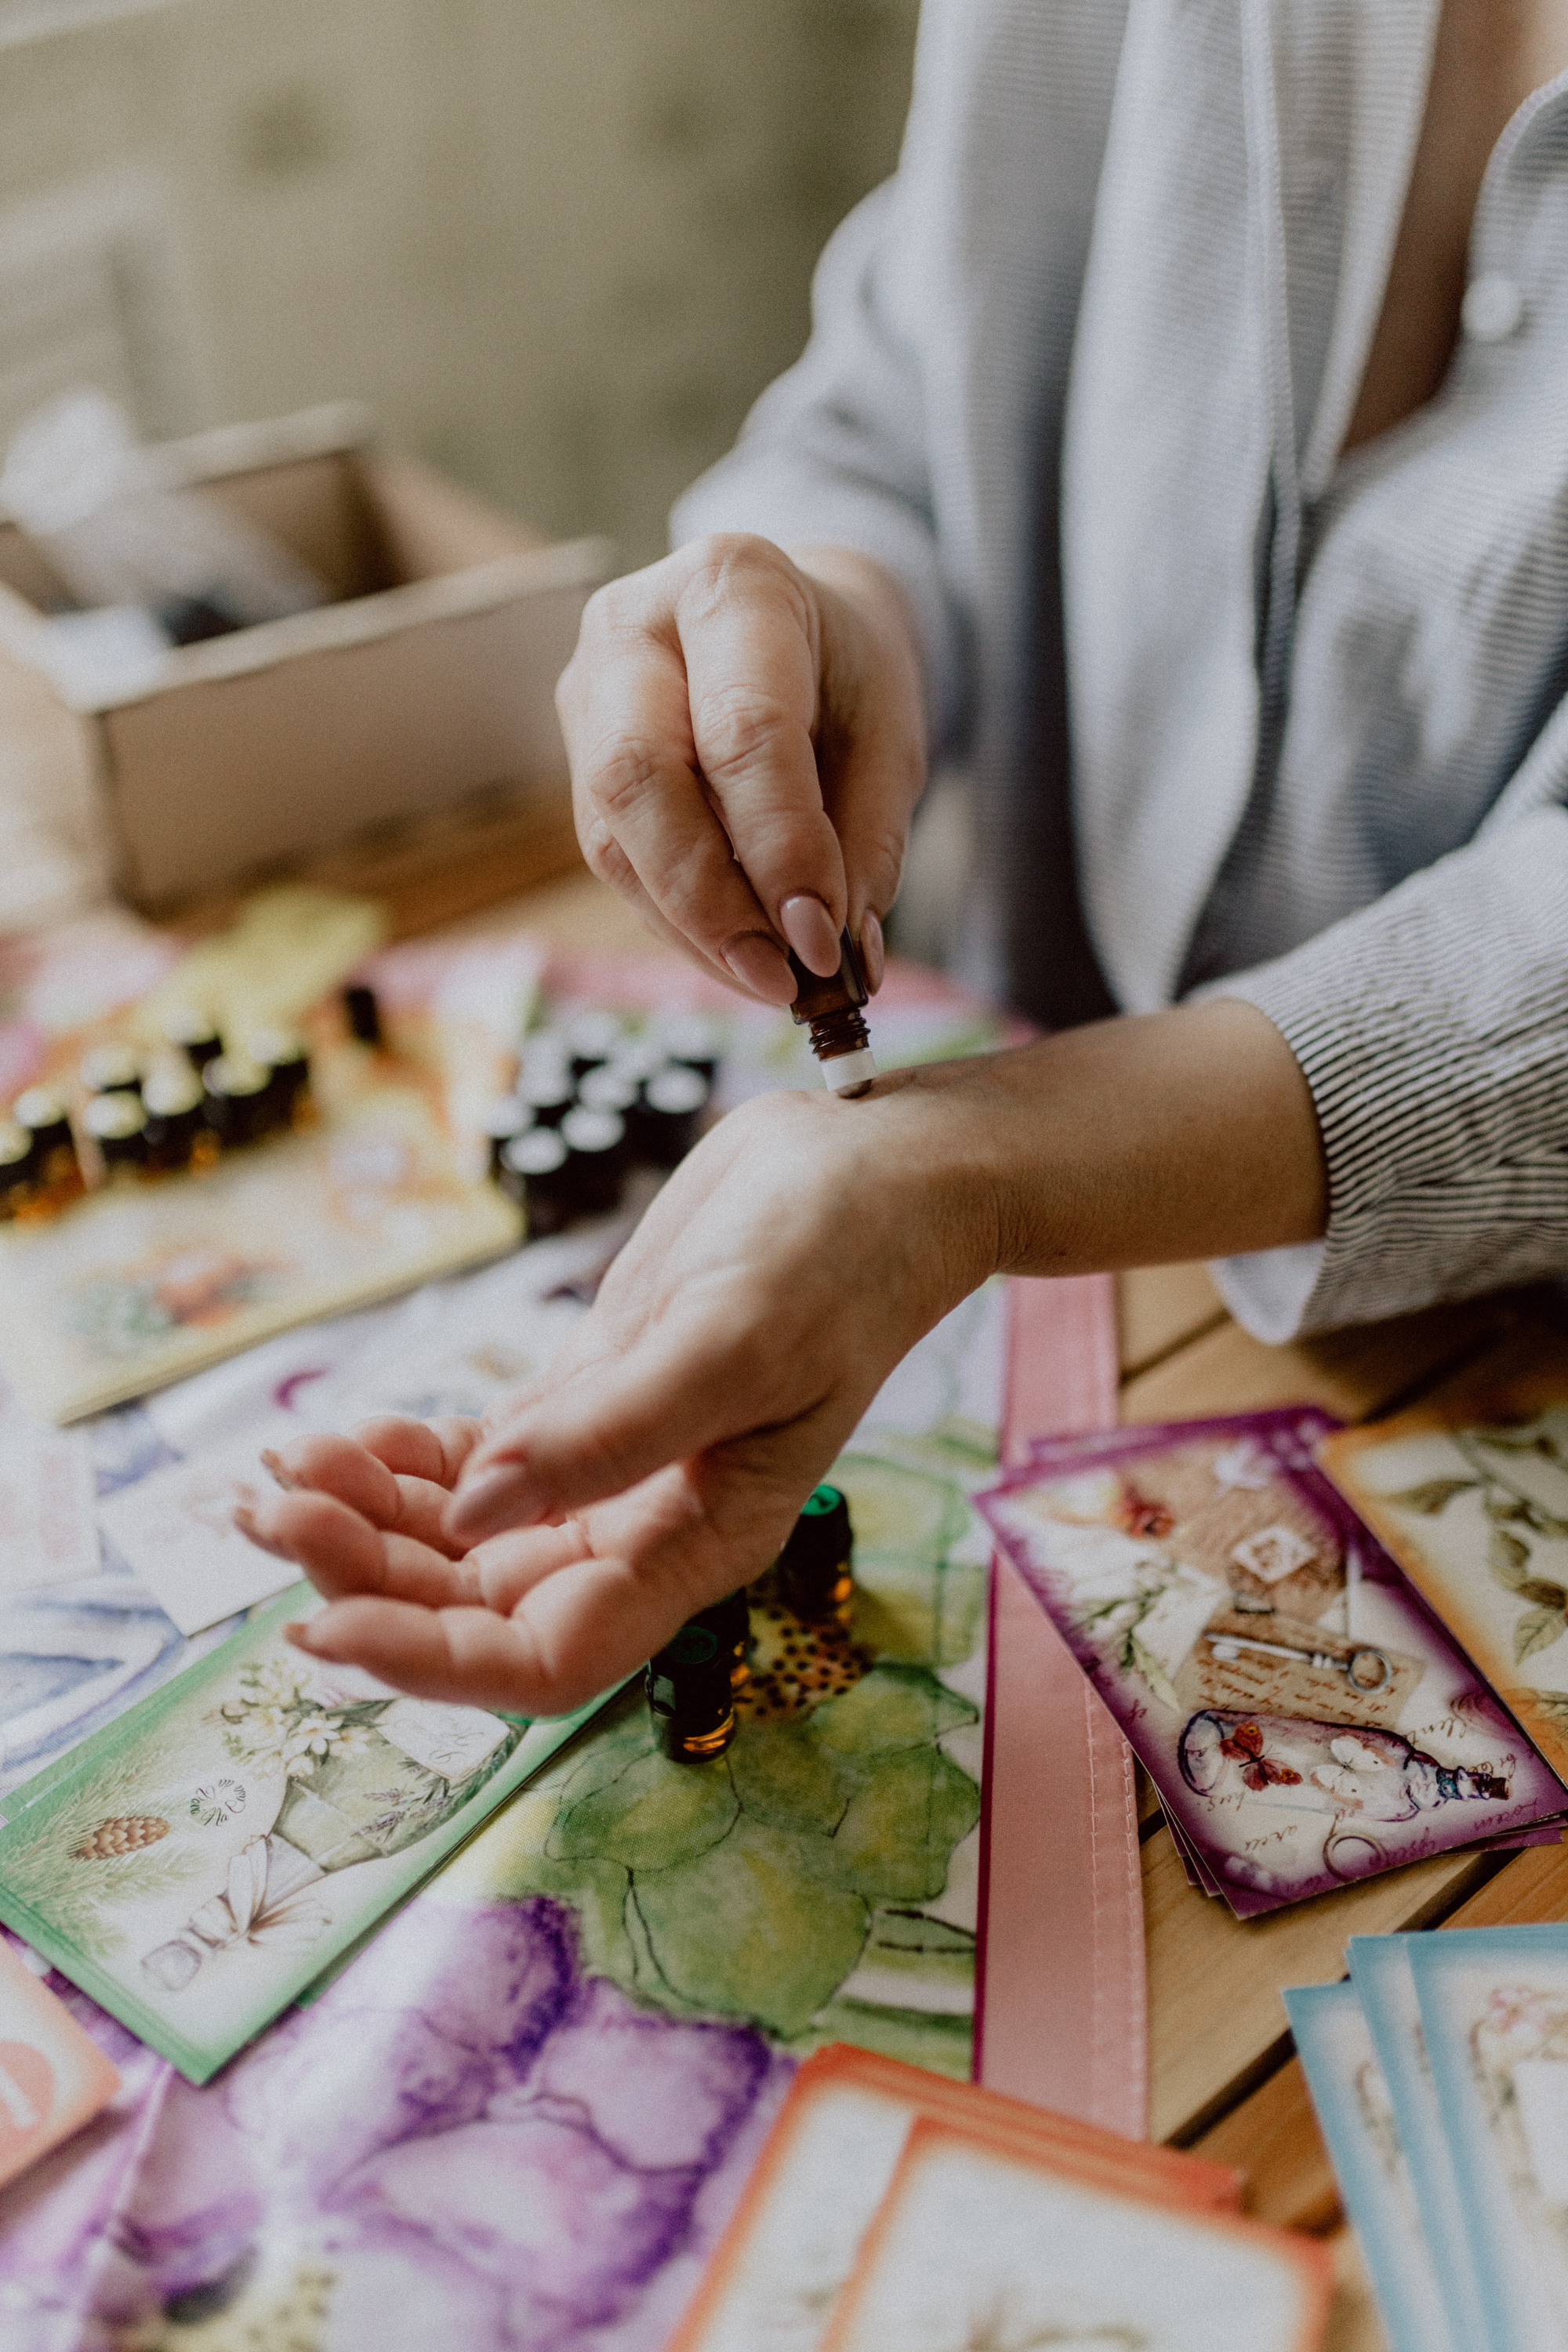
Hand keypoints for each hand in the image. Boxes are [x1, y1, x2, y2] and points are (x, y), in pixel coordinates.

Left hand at [240, 1075, 996, 1716]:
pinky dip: (401, 1458)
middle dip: (365, 1572)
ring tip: (280, 1464)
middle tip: (266, 1505)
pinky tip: (346, 1432)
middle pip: (477, 1602)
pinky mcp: (585, 1401)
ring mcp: (609, 1468)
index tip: (322, 1621)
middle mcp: (643, 1528)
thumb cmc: (838, 1255)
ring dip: (366, 1515)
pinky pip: (475, 1462)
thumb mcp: (732, 1340)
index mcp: (696, 1545)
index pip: (545, 1654)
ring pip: (461, 1536)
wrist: (874, 1168)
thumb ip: (606, 1435)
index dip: (430, 1658)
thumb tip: (473, 1513)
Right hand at [555, 535, 925, 1000]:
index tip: (822, 941)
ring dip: (692, 927)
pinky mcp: (577, 757)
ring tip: (770, 981)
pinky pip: (614, 859)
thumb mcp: (889, 738)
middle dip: (710, 898)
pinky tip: (735, 956)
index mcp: (731, 586)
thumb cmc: (845, 676)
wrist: (794, 630)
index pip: (744, 729)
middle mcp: (634, 626)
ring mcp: (589, 691)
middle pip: (639, 775)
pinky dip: (678, 923)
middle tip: (780, 978)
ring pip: (613, 832)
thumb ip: (865, 842)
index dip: (781, 848)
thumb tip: (837, 958)